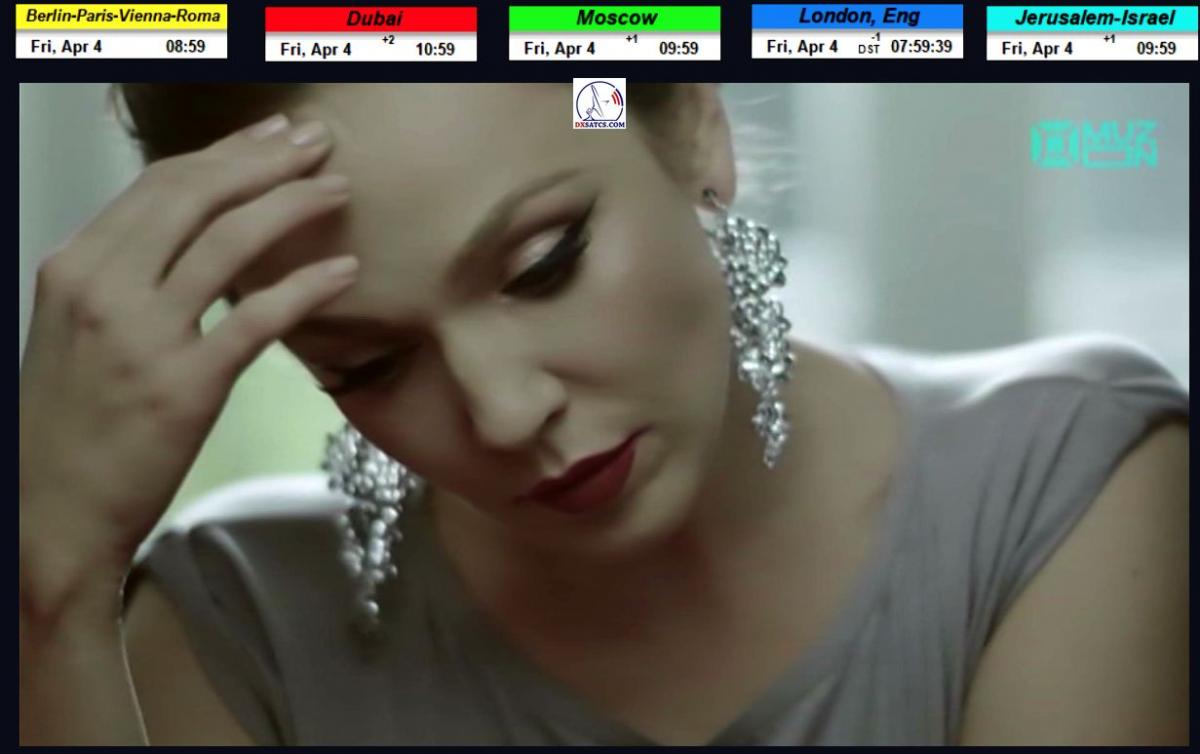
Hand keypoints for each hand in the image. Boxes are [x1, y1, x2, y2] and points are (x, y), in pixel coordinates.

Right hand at [19, 113, 357, 586]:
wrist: (52, 513)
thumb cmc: (71, 423)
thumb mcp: (78, 329)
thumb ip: (127, 276)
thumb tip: (191, 233)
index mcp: (75, 266)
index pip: (159, 185)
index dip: (225, 153)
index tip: (271, 138)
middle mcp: (102, 288)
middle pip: (197, 196)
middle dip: (265, 161)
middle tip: (317, 144)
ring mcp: (143, 336)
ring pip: (229, 243)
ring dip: (293, 206)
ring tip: (339, 190)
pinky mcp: (184, 387)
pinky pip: (257, 319)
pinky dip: (306, 287)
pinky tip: (344, 272)